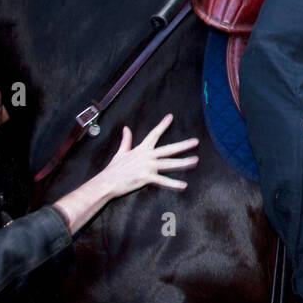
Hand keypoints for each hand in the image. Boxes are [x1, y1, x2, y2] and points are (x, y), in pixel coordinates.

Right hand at [52, 114, 197, 233]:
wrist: (106, 182)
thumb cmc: (114, 169)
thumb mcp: (120, 152)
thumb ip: (126, 140)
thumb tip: (126, 128)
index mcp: (141, 149)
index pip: (154, 134)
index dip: (162, 125)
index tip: (170, 117)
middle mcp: (146, 156)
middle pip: (168, 149)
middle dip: (183, 145)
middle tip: (196, 142)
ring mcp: (147, 166)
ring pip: (169, 163)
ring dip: (183, 162)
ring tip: (195, 160)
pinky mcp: (145, 178)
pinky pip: (162, 181)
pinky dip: (173, 184)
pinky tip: (184, 185)